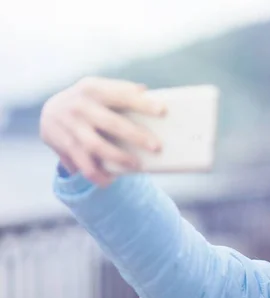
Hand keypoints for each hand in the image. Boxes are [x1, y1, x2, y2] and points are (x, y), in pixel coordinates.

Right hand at [40, 76, 166, 186]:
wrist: (50, 113)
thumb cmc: (89, 101)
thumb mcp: (99, 88)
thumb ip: (120, 91)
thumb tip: (146, 92)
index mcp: (92, 88)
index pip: (120, 95)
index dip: (141, 103)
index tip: (163, 110)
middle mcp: (80, 106)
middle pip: (111, 123)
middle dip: (135, 135)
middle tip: (157, 147)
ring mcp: (72, 127)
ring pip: (97, 147)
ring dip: (119, 158)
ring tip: (139, 166)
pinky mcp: (66, 146)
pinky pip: (84, 165)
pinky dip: (99, 175)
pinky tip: (111, 181)